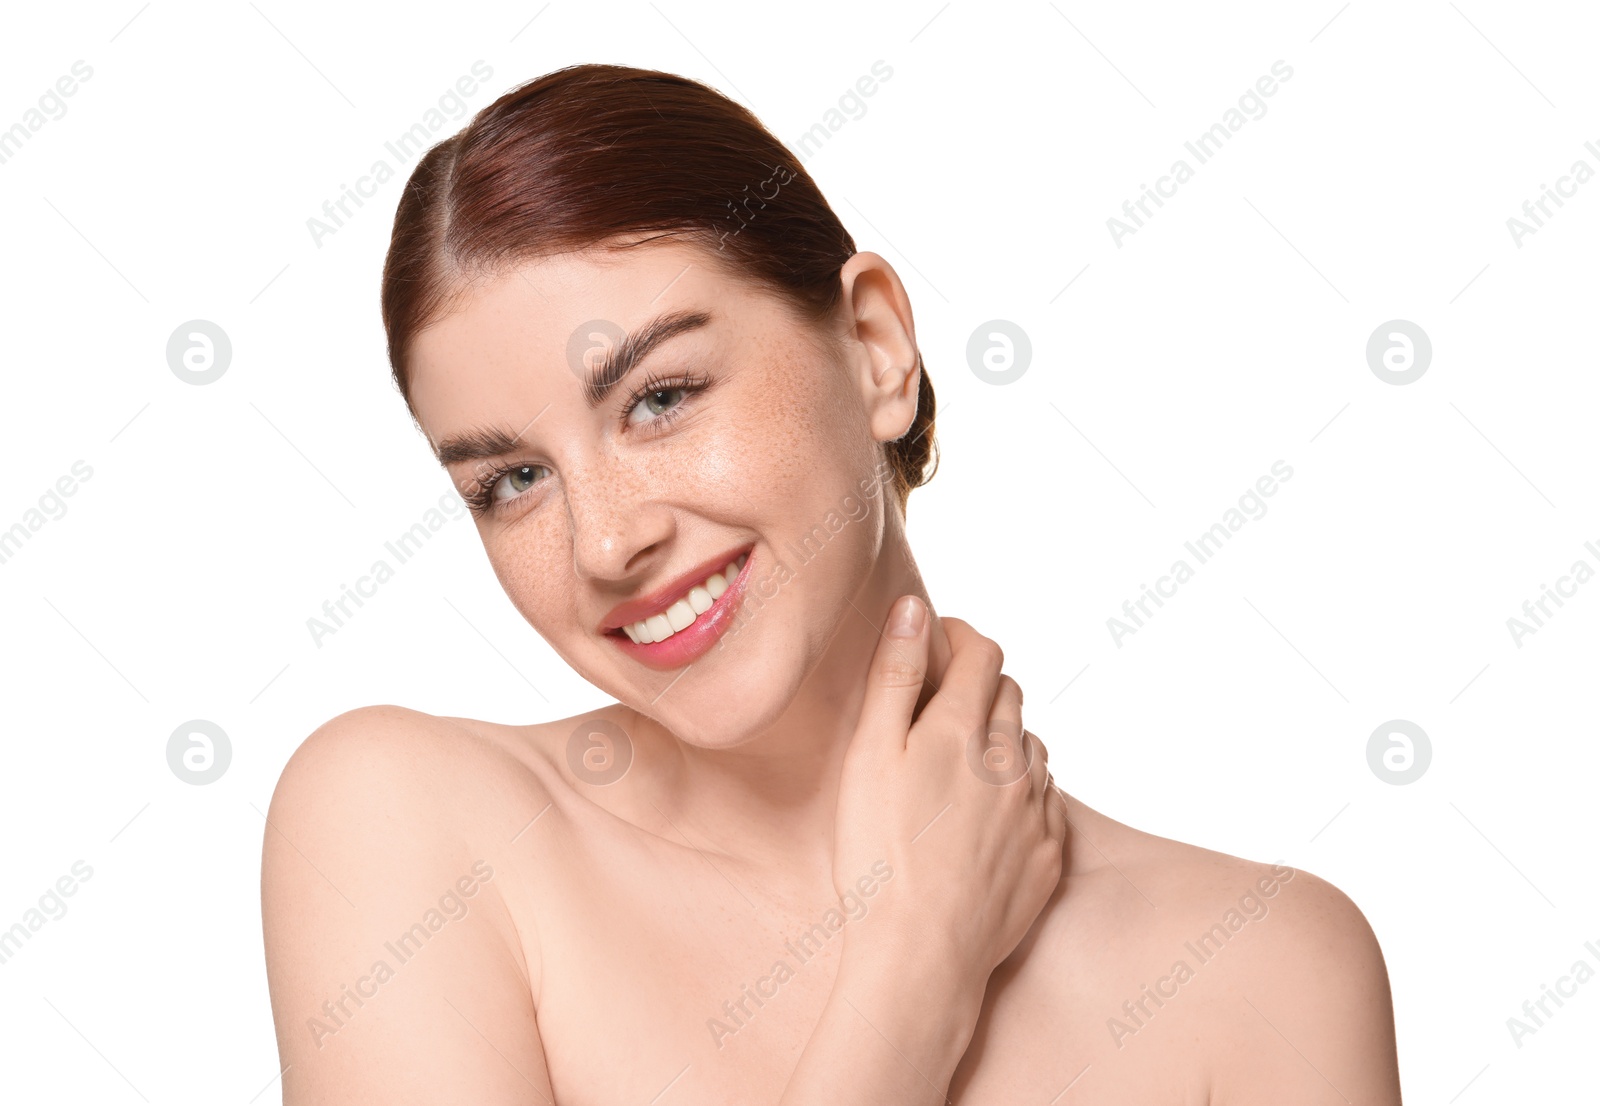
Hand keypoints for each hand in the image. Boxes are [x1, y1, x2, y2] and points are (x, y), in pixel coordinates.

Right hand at [832, 595, 1065, 995]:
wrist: (920, 955)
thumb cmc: (878, 856)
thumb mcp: (869, 755)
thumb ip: (895, 675)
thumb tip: (914, 608)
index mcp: (961, 731)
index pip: (983, 653)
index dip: (962, 637)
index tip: (940, 639)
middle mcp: (1011, 762)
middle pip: (1011, 696)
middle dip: (981, 685)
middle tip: (944, 702)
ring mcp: (1035, 810)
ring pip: (1033, 747)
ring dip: (1005, 738)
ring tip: (965, 761)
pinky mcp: (1048, 855)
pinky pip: (1046, 802)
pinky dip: (1022, 791)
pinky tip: (990, 813)